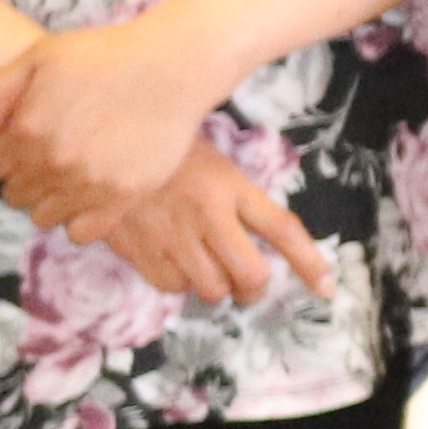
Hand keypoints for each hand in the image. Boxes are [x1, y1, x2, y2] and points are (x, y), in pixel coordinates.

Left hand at [0, 15, 221, 228]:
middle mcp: (54, 162)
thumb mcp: (40, 56)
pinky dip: (79, 221)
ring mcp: (89, 183)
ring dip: (50, 201)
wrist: (173, 67)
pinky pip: (82, 232)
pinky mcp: (123, 197)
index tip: (22, 147)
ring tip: (70, 178)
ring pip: (44, 217)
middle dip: (25, 178)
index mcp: (27, 129)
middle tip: (50, 160)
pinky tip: (90, 196)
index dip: (3, 156)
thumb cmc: (106, 55)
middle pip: (15, 195)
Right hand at [85, 145, 336, 307]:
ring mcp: (173, 234)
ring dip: (215, 287)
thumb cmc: (164, 147)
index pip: (283, 230)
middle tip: (247, 286)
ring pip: (211, 289)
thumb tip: (261, 236)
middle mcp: (208, 214)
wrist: (100, 139)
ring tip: (206, 268)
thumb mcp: (213, 159)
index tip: (327, 288)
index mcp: (232, 185)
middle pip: (251, 275)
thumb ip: (238, 196)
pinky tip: (172, 261)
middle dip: (254, 289)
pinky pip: (170, 286)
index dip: (310, 264)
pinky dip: (177, 283)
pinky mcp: (139, 248)